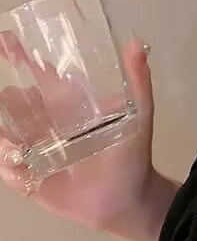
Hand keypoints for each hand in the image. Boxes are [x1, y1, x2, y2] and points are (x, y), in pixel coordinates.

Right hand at [0, 38, 174, 240]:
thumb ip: (139, 79)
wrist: (126, 198)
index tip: (6, 41)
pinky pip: (8, 166)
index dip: (20, 56)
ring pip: (6, 130)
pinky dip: (8, 161)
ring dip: (6, 129)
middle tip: (15, 97)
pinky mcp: (30, 176)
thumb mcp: (139, 111)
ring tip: (17, 135)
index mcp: (69, 101)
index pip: (39, 73)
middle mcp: (48, 120)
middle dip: (8, 96)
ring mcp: (37, 147)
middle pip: (14, 100)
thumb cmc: (130, 151)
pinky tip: (18, 160)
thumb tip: (137, 42)